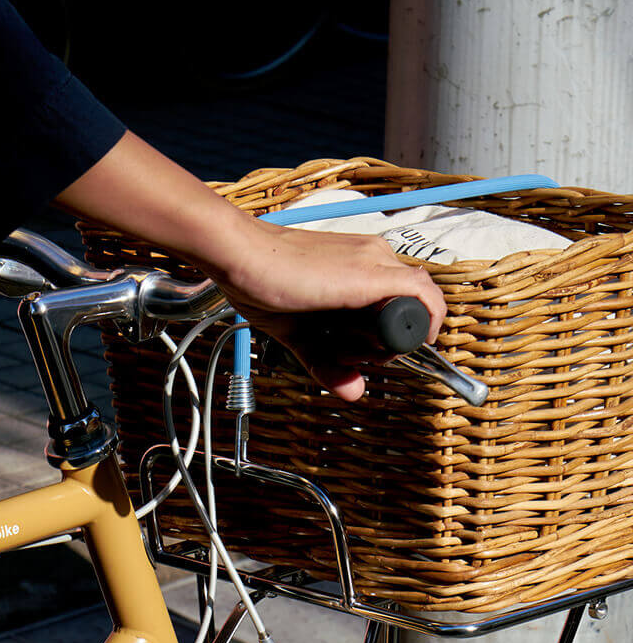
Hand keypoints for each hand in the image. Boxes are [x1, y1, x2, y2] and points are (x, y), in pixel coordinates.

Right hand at [55, 132, 446, 400]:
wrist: (224, 251)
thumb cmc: (251, 282)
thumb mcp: (294, 329)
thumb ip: (326, 358)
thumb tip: (349, 391)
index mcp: (357, 264)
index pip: (403, 304)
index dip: (398, 340)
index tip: (373, 364)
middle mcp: (373, 256)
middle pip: (416, 311)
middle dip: (394, 348)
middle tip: (357, 368)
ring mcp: (373, 262)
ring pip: (419, 311)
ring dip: (395, 344)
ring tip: (353, 358)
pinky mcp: (367, 273)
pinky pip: (417, 307)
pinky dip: (407, 332)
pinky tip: (378, 348)